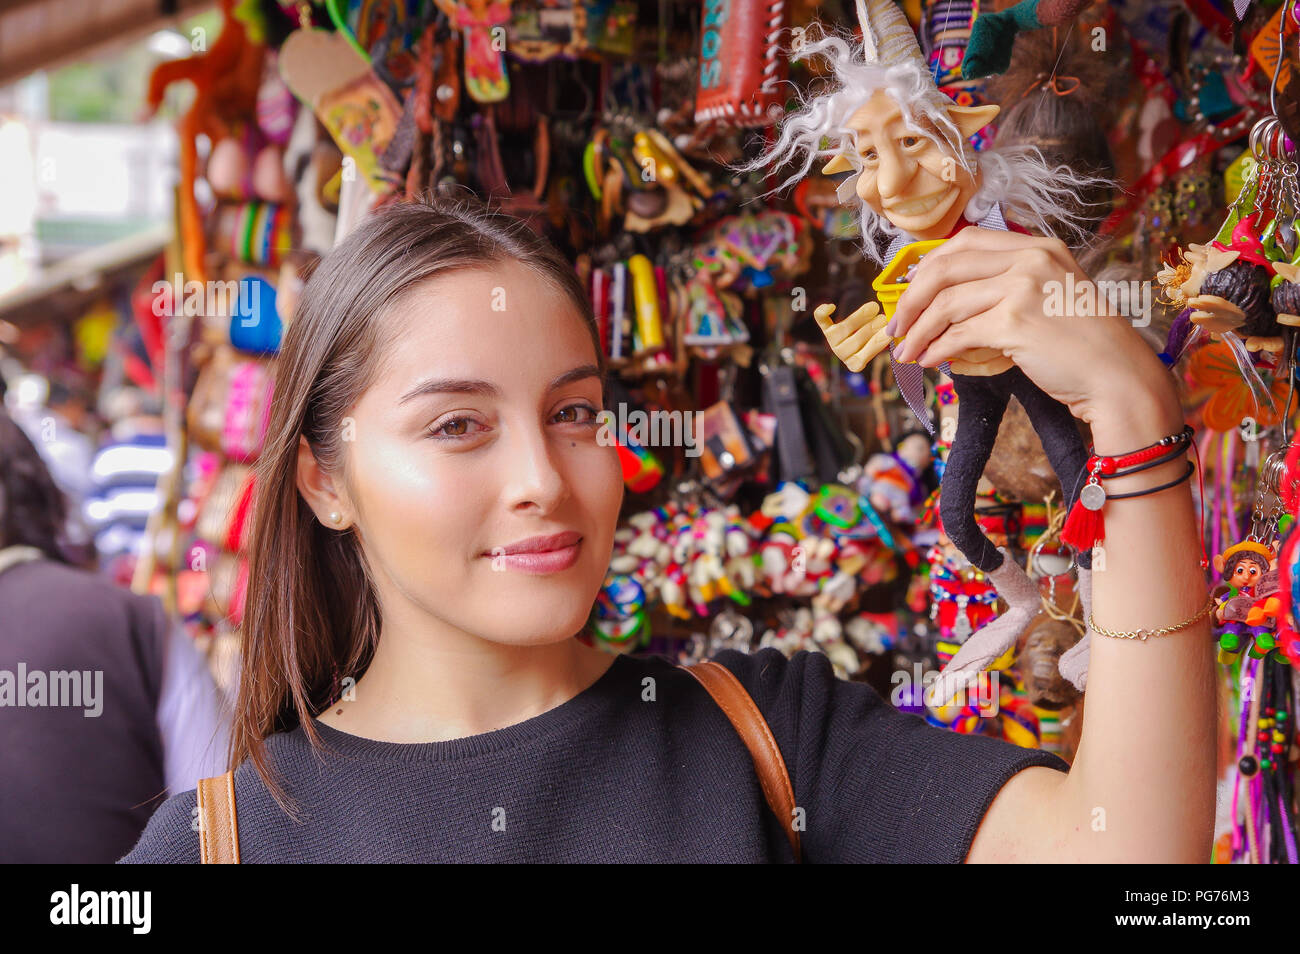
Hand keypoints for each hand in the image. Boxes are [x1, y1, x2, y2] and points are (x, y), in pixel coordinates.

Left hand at [813, 300, 890, 372]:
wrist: (860, 335)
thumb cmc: (875, 339)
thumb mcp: (881, 344)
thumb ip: (884, 339)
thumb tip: (892, 330)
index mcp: (855, 364)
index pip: (862, 358)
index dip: (876, 345)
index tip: (888, 335)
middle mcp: (842, 354)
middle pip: (855, 341)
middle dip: (871, 328)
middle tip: (884, 319)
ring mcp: (833, 341)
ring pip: (843, 329)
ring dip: (859, 317)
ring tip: (874, 308)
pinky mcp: (827, 327)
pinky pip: (821, 319)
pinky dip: (823, 313)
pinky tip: (831, 307)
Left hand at [885, 227, 1176, 427]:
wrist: (1119, 376)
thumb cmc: (1085, 344)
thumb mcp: (1052, 295)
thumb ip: (1011, 284)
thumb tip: (952, 300)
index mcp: (1038, 246)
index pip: (966, 241)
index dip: (929, 265)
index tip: (910, 290)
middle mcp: (1030, 259)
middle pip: (946, 268)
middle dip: (911, 299)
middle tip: (897, 326)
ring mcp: (1023, 288)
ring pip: (946, 303)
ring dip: (917, 330)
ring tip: (905, 351)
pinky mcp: (1016, 323)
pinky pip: (958, 334)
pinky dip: (935, 349)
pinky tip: (927, 361)